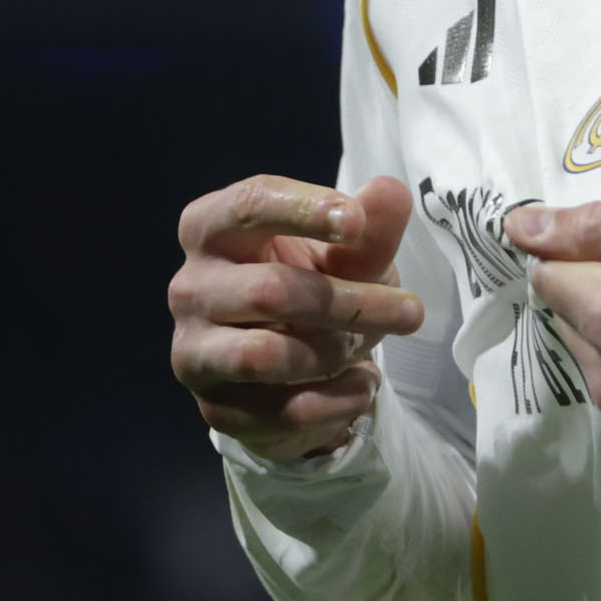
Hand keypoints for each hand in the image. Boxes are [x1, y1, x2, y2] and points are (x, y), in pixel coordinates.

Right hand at [169, 175, 425, 462]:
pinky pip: (284, 410)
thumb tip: (391, 191)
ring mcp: (194, 352)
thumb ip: (371, 231)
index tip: (356, 222)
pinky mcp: (215, 409)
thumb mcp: (351, 260)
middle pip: (269, 290)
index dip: (302, 209)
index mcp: (212, 231)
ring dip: (337, 354)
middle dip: (350, 302)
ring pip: (267, 355)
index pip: (247, 205)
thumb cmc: (315, 290)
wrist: (295, 375)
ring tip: (368, 352)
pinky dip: (339, 400)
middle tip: (410, 312)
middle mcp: (190, 288)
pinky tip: (361, 388)